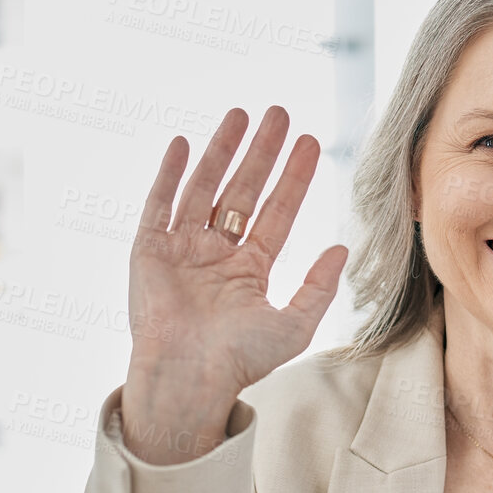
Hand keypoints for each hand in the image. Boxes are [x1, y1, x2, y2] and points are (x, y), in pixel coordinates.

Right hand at [121, 106, 347, 463]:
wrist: (189, 379)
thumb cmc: (240, 361)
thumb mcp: (293, 325)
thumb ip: (318, 286)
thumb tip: (343, 248)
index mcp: (249, 269)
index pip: (277, 211)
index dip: (293, 177)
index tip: (309, 142)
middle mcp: (216, 253)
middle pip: (243, 189)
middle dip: (262, 152)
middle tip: (279, 113)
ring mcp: (182, 248)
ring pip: (205, 187)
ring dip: (221, 150)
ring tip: (240, 114)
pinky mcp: (149, 251)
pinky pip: (160, 204)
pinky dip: (170, 174)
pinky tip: (183, 143)